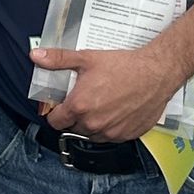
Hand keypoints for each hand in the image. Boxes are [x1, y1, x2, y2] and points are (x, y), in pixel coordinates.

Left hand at [31, 42, 185, 142]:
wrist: (157, 72)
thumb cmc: (124, 66)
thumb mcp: (87, 58)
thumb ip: (59, 60)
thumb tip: (36, 56)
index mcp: (79, 107)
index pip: (55, 122)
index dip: (56, 113)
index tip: (62, 105)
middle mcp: (93, 124)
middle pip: (72, 128)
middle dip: (74, 117)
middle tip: (84, 101)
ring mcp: (110, 132)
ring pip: (91, 135)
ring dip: (91, 124)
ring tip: (100, 106)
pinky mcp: (127, 135)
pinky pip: (111, 137)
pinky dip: (110, 128)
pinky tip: (115, 112)